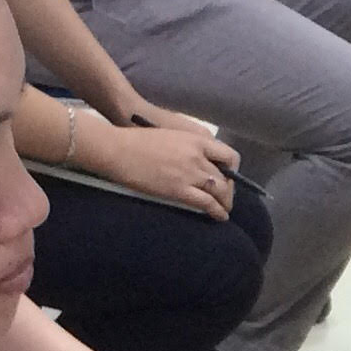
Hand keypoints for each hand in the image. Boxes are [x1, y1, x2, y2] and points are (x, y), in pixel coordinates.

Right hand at [85, 110, 240, 217]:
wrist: (119, 150)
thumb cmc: (138, 139)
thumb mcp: (171, 134)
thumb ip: (188, 144)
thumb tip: (197, 155)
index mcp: (196, 140)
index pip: (229, 155)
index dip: (232, 169)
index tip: (227, 176)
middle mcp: (198, 156)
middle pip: (226, 176)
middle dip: (229, 189)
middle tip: (225, 196)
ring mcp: (190, 173)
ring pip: (221, 191)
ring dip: (226, 202)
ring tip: (225, 209)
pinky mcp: (180, 190)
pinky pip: (207, 203)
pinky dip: (217, 211)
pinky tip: (220, 216)